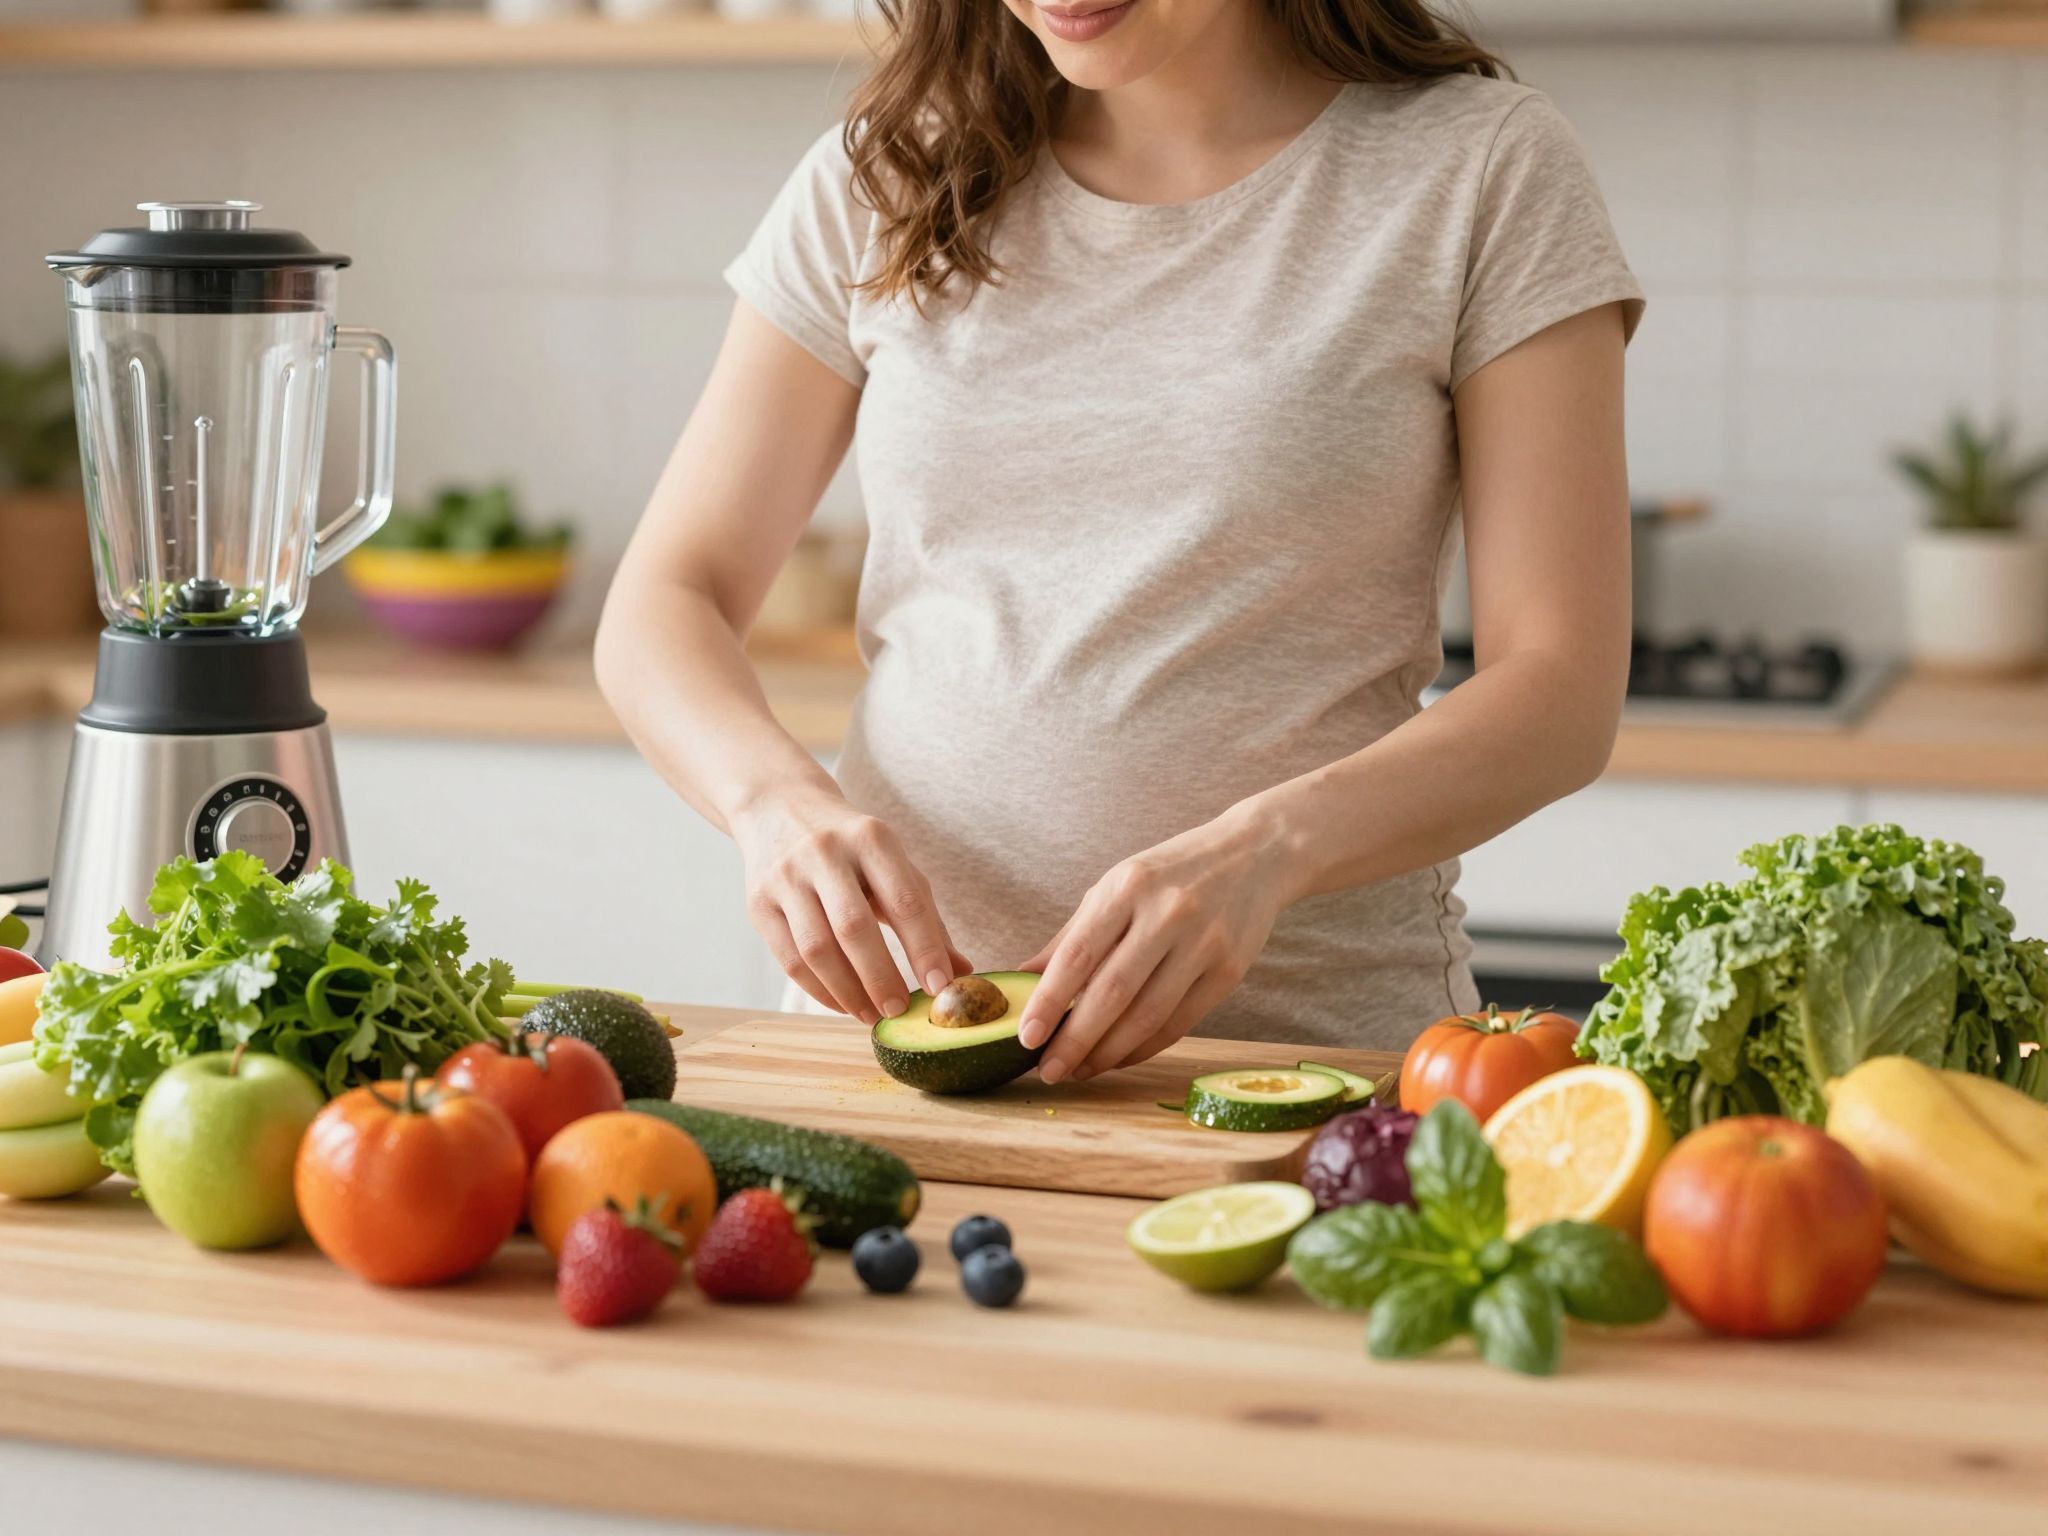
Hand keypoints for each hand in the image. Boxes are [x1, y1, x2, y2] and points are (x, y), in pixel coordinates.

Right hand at [734, 789, 969, 1024]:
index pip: (904, 899)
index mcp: (871, 838)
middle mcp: (825, 852)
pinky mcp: (758, 904)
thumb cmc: (852, 847)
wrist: (779, 808)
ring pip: (817, 949)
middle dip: (881, 977)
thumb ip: (926, 917)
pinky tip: (843, 1003)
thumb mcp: (893, 864)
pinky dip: (819, 991)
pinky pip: (790, 960)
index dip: (924, 948)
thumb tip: (962, 972)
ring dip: (849, 992)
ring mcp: (786, 877)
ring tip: (872, 1015)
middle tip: (899, 1011)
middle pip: (854, 927)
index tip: (941, 987)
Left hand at [1017, 805, 1295, 1083]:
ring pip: (1147, 1016)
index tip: (1025, 1037)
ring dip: (1107, 1053)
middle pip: (1112, 992)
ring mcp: (1203, 943)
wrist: (1255, 855)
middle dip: (1074, 1040)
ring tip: (1079, 1070)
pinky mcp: (1230, 971)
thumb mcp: (1116, 887)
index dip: (1049, 1001)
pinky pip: (1179, 1023)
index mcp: (1128, 887)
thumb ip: (1071, 936)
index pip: (1079, 954)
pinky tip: (1118, 1058)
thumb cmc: (1171, 874)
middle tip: (1047, 1071)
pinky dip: (1143, 1048)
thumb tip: (1021, 981)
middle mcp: (1167, 914)